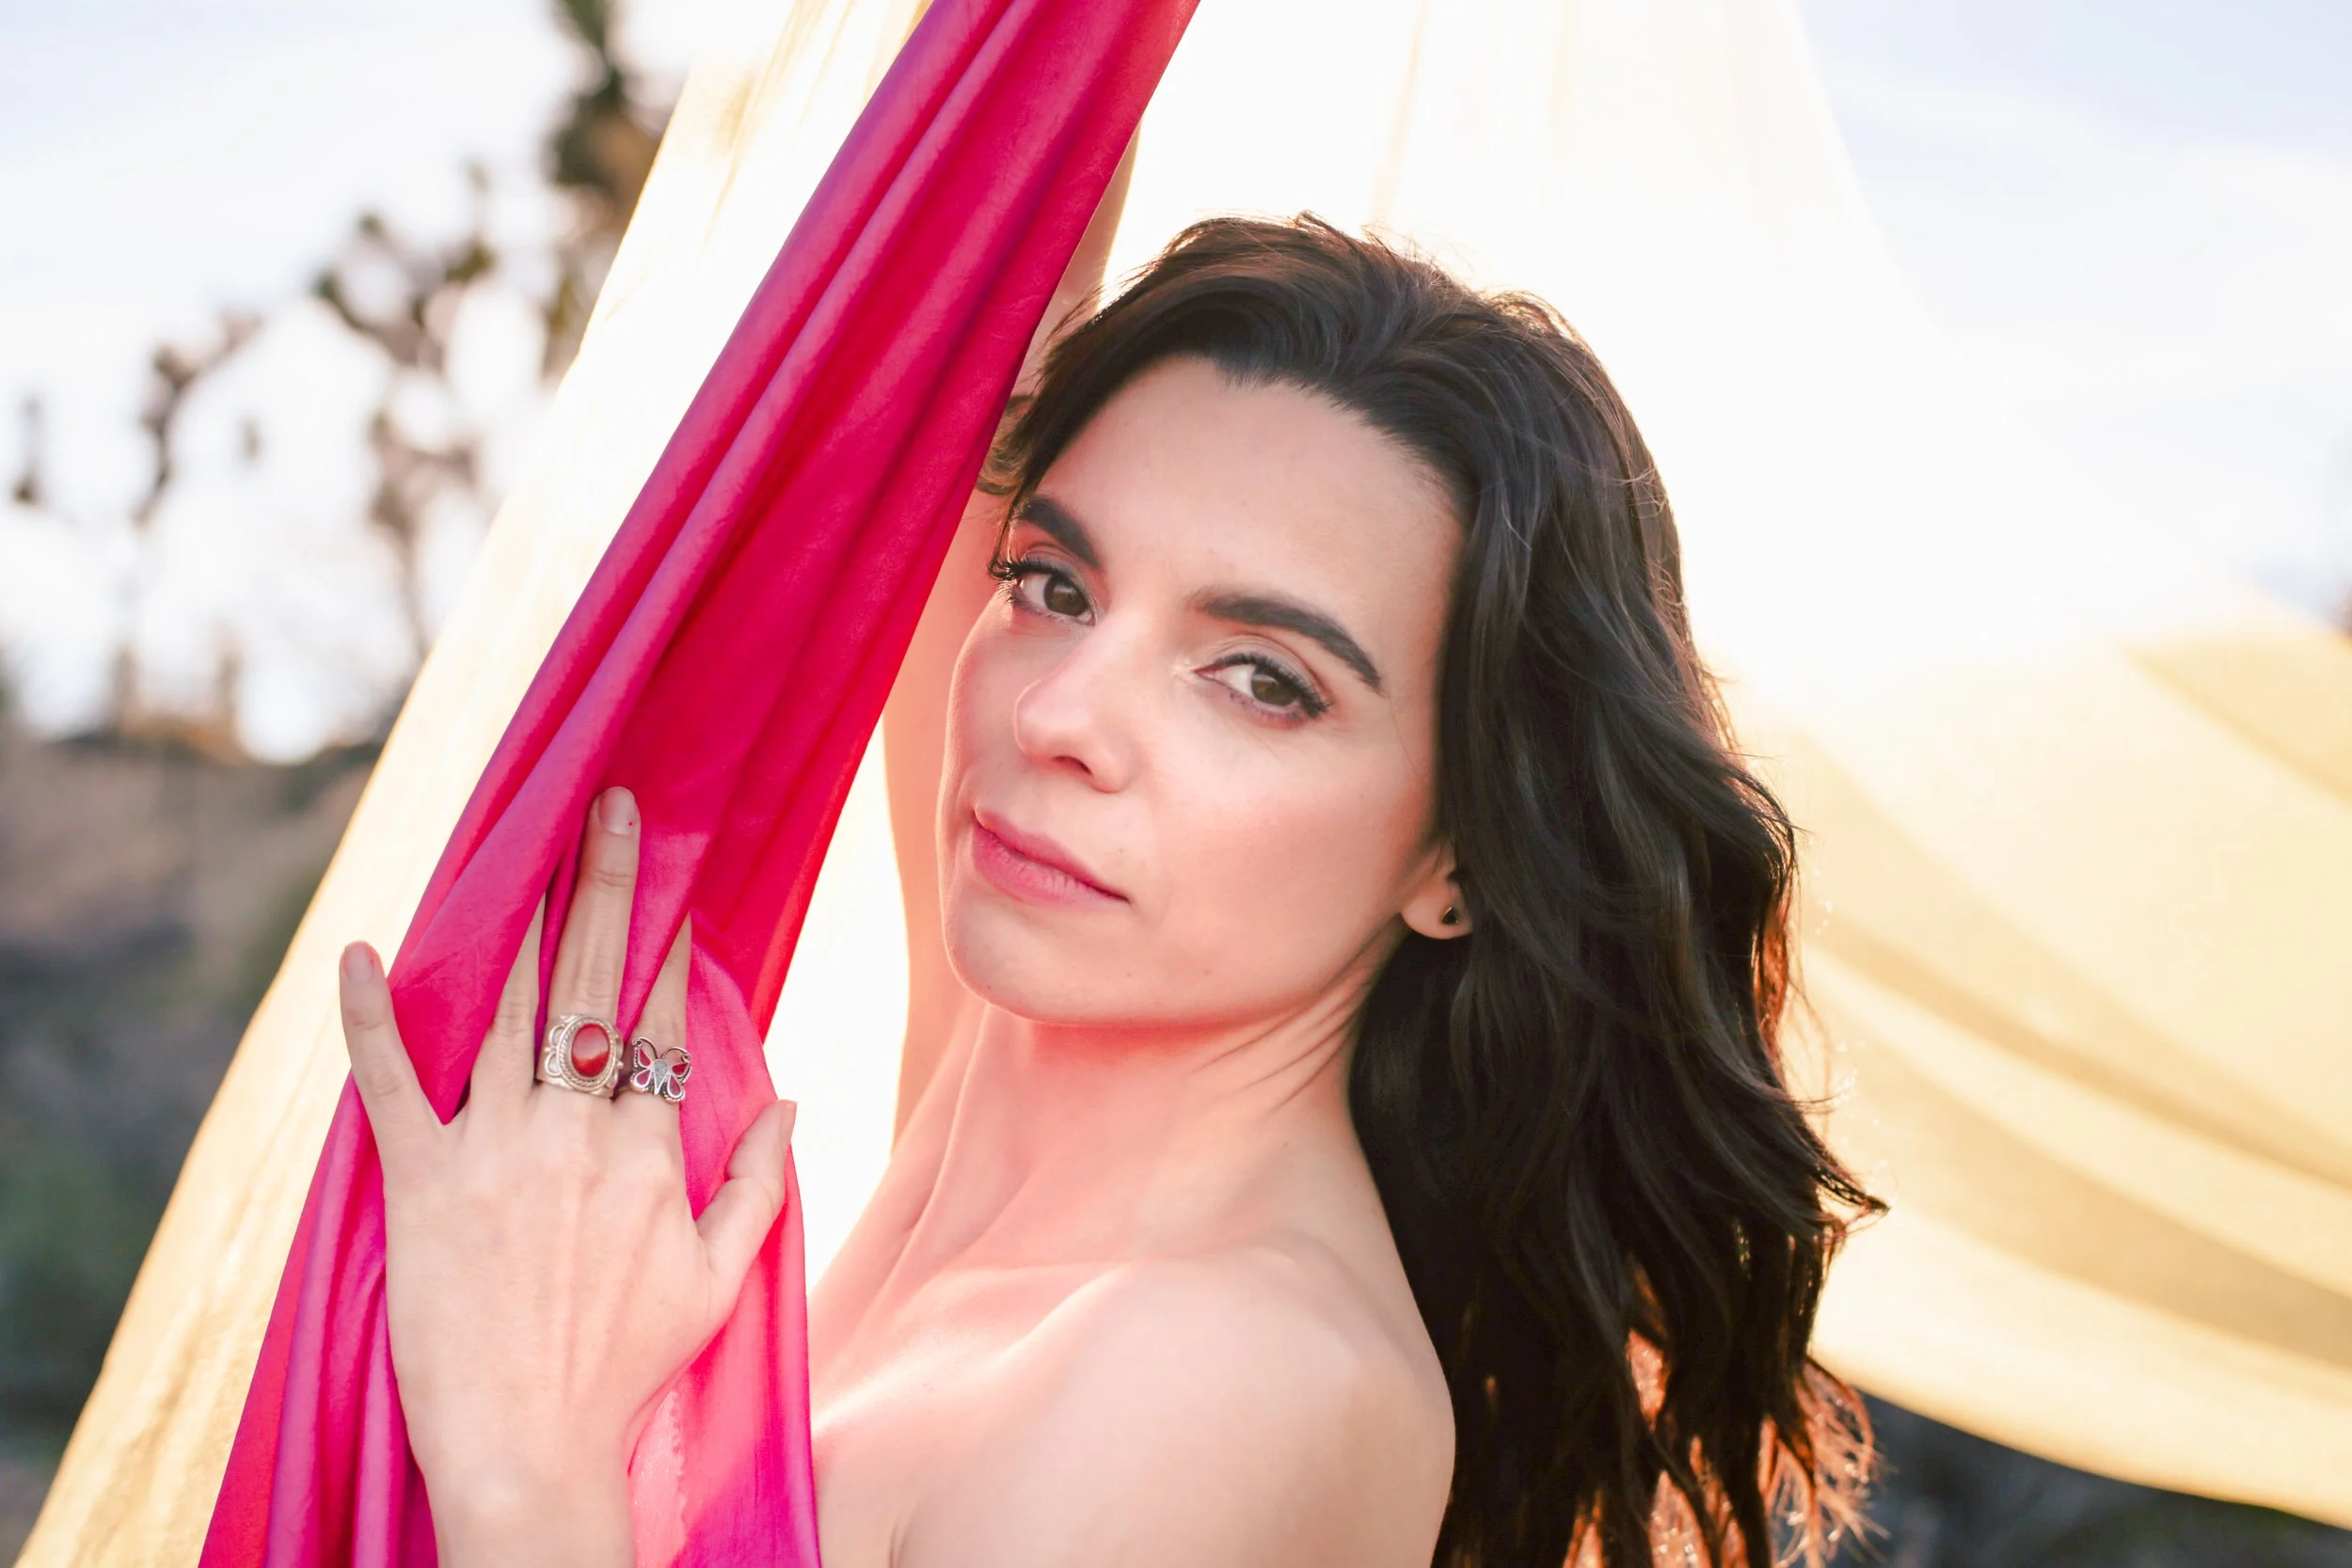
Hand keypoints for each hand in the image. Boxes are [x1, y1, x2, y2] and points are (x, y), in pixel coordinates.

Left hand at [338, 786, 796, 1567]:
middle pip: (596, 984)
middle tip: (612, 810)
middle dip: (608, 886)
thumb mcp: (723, 1276)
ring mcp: (494, 1149)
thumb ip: (761, 1181)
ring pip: (507, 1008)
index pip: (664, 1020)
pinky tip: (356, 951)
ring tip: (525, 850)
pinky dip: (369, 1015)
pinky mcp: (419, 1180)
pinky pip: (390, 1082)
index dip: (670, 948)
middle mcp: (575, 1129)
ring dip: (519, 921)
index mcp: (649, 1149)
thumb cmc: (628, 1366)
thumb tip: (789, 1098)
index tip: (676, 888)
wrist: (530, 1444)